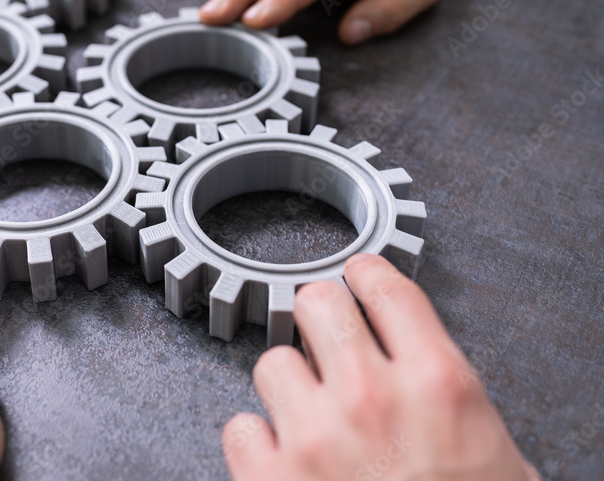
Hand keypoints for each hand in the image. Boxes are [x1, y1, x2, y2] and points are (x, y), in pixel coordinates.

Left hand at [223, 254, 537, 479]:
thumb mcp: (495, 457)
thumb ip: (451, 400)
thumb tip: (420, 374)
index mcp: (438, 384)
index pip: (385, 287)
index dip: (364, 275)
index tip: (356, 279)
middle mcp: (372, 396)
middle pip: (316, 302)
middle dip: (319, 320)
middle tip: (325, 346)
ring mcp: (316, 435)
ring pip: (271, 361)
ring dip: (287, 386)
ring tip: (309, 419)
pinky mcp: (271, 478)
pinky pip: (239, 426)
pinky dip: (256, 442)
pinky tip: (281, 462)